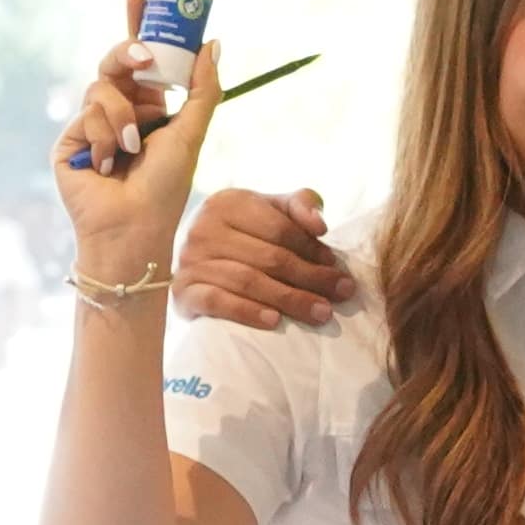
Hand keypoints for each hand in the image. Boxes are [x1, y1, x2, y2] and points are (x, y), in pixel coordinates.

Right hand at [49, 30, 210, 288]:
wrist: (131, 226)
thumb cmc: (165, 188)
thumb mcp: (190, 133)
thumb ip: (203, 89)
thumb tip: (213, 43)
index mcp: (148, 107)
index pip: (141, 58)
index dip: (139, 26)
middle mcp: (119, 111)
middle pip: (115, 62)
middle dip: (127, 52)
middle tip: (142, 56)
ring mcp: (92, 124)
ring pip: (100, 87)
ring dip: (121, 116)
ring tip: (132, 150)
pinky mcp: (70, 139)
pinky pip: (87, 113)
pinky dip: (105, 136)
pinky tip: (109, 166)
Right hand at [176, 181, 356, 330]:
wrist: (195, 262)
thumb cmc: (244, 234)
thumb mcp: (269, 211)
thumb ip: (299, 206)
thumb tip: (319, 224)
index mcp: (228, 203)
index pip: (279, 228)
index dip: (312, 249)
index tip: (337, 267)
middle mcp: (203, 229)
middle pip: (268, 257)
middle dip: (311, 277)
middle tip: (341, 294)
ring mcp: (190, 261)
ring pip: (247, 281)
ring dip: (289, 299)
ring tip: (322, 313)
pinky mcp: (183, 292)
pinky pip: (217, 302)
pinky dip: (246, 311)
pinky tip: (274, 321)